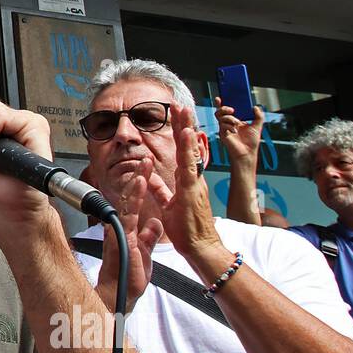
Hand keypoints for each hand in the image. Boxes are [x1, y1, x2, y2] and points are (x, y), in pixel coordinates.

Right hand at [95, 157, 163, 310]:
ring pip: (129, 199)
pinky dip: (135, 195)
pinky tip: (140, 181)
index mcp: (127, 229)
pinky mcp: (122, 234)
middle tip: (146, 159)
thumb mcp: (145, 253)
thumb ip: (149, 237)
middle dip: (139, 176)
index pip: (135, 203)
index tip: (147, 172)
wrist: (120, 296)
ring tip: (145, 163)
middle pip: (130, 196)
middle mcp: (121, 225)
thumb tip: (154, 223)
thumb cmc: (128, 278)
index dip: (141, 186)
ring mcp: (120, 229)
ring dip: (138, 179)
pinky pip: (129, 211)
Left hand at [147, 105, 223, 261]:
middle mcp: (192, 178)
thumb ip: (161, 190)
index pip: (182, 152)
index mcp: (187, 181)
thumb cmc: (188, 229)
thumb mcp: (169, 204)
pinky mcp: (193, 190)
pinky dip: (188, 150)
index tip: (176, 116)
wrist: (201, 247)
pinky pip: (190, 166)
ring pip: (190, 152)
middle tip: (180, 104)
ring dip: (186, 130)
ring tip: (183, 111)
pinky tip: (186, 135)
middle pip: (188, 147)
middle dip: (184, 125)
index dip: (179, 134)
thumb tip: (151, 177)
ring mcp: (194, 183)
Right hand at [214, 96, 263, 164]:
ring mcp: (224, 128)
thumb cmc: (251, 142)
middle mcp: (228, 124)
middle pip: (220, 111)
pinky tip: (234, 131)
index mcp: (235, 121)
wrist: (247, 153)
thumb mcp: (257, 126)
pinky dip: (229, 126)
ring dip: (230, 118)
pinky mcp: (222, 134)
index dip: (222, 103)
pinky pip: (222, 125)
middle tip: (232, 110)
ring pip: (221, 117)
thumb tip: (256, 107)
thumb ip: (258, 116)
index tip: (220, 97)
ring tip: (237, 123)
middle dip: (224, 108)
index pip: (227, 110)